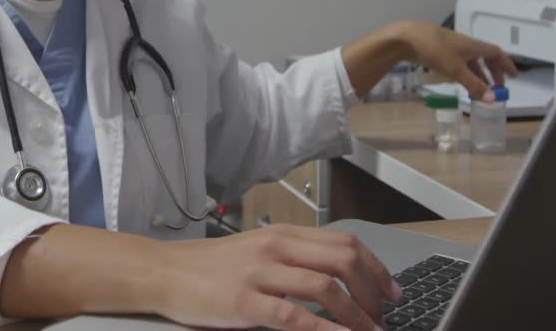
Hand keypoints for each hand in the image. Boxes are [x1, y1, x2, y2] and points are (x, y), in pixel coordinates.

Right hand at [151, 224, 401, 330]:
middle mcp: (276, 248)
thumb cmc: (209, 267)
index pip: (345, 242)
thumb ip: (293, 259)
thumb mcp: (256, 251)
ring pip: (324, 288)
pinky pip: (294, 317)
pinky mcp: (245, 302)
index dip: (375, 268)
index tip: (391, 291)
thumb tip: (336, 280)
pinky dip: (324, 330)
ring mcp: (260, 274)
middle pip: (342, 260)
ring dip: (355, 314)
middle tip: (382, 315)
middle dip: (372, 291)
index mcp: (283, 234)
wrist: (164, 272)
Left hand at [404, 22, 517, 101]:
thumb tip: (493, 99)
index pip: (496, 53)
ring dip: (479, 75)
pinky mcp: (439, 52)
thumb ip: (474, 85)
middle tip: (499, 86)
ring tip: (482, 90)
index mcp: (473, 45)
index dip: (506, 64)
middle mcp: (465, 45)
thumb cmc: (434, 50)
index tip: (514, 77)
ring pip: (471, 61)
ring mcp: (451, 48)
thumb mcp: (455, 69)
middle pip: (485, 57)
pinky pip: (459, 63)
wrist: (407, 38)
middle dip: (494, 71)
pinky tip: (461, 82)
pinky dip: (465, 73)